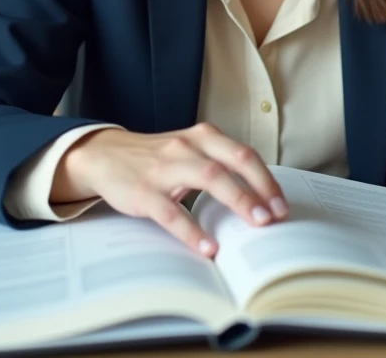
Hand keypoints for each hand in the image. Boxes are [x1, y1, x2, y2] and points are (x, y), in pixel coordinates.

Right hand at [56, 123, 287, 257]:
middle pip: (231, 163)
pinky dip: (192, 230)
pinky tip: (208, 247)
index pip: (243, 154)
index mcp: (202, 137)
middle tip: (275, 216)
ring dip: (236, 201)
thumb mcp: (188, 151)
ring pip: (208, 178)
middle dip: (259, 189)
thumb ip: (218, 166)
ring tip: (254, 225)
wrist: (104, 155)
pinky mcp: (144, 192)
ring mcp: (165, 168)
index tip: (282, 205)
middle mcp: (186, 147)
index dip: (266, 179)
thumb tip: (257, 200)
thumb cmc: (155, 157)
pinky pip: (171, 212)